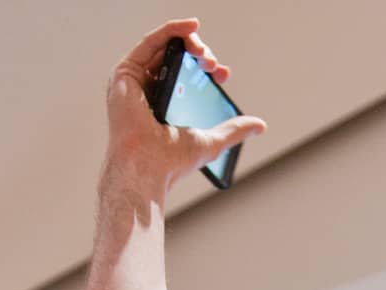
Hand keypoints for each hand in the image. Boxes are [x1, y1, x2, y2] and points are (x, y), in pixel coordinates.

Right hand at [102, 18, 265, 198]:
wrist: (150, 167)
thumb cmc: (172, 161)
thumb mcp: (212, 140)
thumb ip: (233, 130)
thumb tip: (259, 125)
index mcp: (163, 105)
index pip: (186, 76)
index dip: (207, 68)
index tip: (223, 74)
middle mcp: (147, 90)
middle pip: (175, 57)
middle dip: (199, 54)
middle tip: (213, 64)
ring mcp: (135, 81)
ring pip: (163, 46)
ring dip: (188, 41)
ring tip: (204, 52)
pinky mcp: (125, 73)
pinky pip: (150, 42)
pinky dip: (171, 30)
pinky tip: (191, 26)